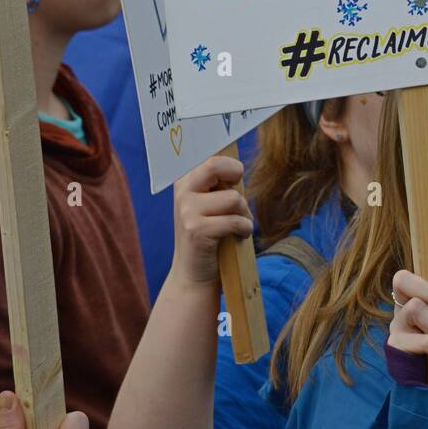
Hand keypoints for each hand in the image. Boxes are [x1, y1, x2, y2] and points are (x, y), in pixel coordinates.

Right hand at [171, 155, 253, 286]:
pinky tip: (239, 236)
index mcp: (185, 180)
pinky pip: (235, 221)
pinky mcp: (197, 230)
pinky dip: (245, 229)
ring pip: (233, 198)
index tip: (235, 171)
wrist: (193, 274)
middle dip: (235, 175)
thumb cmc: (209, 234)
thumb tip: (238, 165)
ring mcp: (187, 211)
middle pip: (215, 164)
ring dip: (244, 214)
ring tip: (238, 224)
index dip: (227, 159)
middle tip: (238, 192)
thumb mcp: (209, 204)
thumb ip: (218, 183)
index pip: (208, 154)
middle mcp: (182, 191)